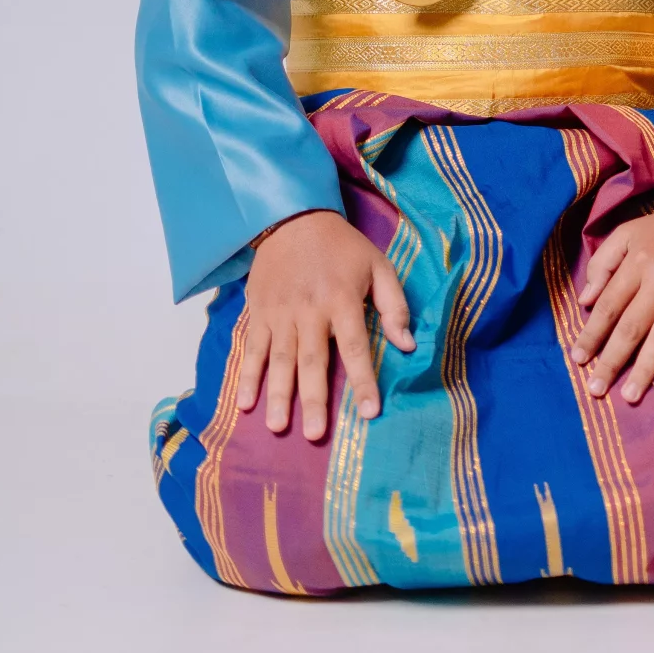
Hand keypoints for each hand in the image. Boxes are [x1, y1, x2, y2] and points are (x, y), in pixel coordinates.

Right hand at [236, 209, 413, 441]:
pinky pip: (252, 348)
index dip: (363, 380)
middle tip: (314, 435)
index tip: (369, 412)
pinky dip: (247, 375)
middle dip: (314, 399)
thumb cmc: (341, 247)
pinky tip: (245, 403)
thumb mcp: (378, 265)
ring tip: (279, 426)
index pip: (355, 346)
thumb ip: (394, 304)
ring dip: (278, 394)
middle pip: (312, 360)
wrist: (293, 217)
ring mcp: (280, 313)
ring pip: (279, 359)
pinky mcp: (258, 312)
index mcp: (342, 299)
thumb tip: (408, 344)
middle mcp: (310, 310)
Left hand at [572, 204, 653, 403]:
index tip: (578, 359)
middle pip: (632, 327)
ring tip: (629, 395)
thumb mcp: (631, 232)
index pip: (610, 305)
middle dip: (612, 360)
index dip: (592, 334)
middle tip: (596, 388)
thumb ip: (603, 262)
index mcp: (638, 261)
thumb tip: (585, 300)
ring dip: (644, 368)